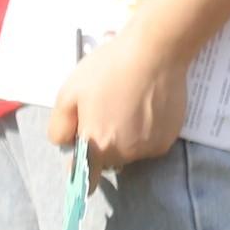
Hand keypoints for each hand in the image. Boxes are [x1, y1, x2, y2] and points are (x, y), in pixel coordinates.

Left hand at [45, 21, 189, 170]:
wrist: (154, 53)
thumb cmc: (108, 70)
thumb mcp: (68, 94)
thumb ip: (60, 127)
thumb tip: (65, 143)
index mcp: (98, 145)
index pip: (85, 176)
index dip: (79, 168)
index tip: (79, 159)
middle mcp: (126, 153)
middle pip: (106, 160)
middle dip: (101, 143)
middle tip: (104, 113)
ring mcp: (150, 147)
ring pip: (128, 152)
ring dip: (124, 139)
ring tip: (125, 108)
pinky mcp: (169, 139)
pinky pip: (148, 144)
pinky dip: (143, 133)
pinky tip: (143, 110)